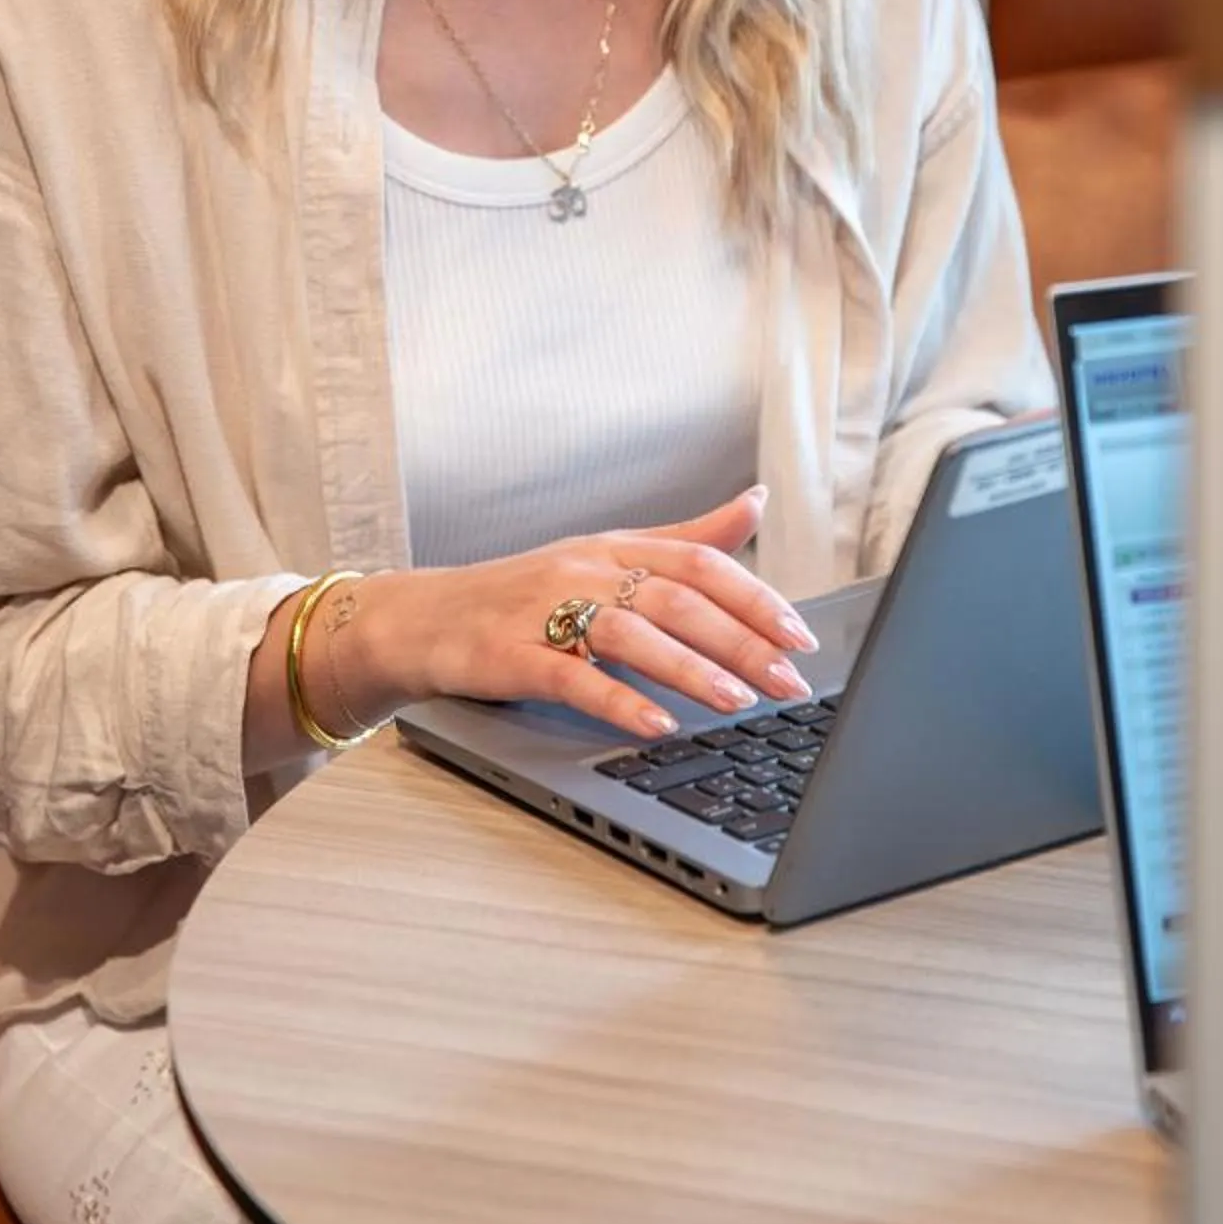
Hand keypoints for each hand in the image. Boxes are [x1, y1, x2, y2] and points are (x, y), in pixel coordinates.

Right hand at [336, 487, 817, 743]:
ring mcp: (544, 608)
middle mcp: (586, 568)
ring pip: (631, 631)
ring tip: (738, 699)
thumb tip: (756, 501)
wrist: (422, 618)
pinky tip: (657, 723)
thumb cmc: (524, 593)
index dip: (756, 598)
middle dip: (741, 640)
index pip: (701, 562)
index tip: (800, 637)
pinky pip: (571, 677)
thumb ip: (687, 537)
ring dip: (690, 666)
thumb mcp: (608, 556)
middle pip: (677, 596)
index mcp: (616, 546)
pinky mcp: (509, 653)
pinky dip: (618, 699)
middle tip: (790, 680)